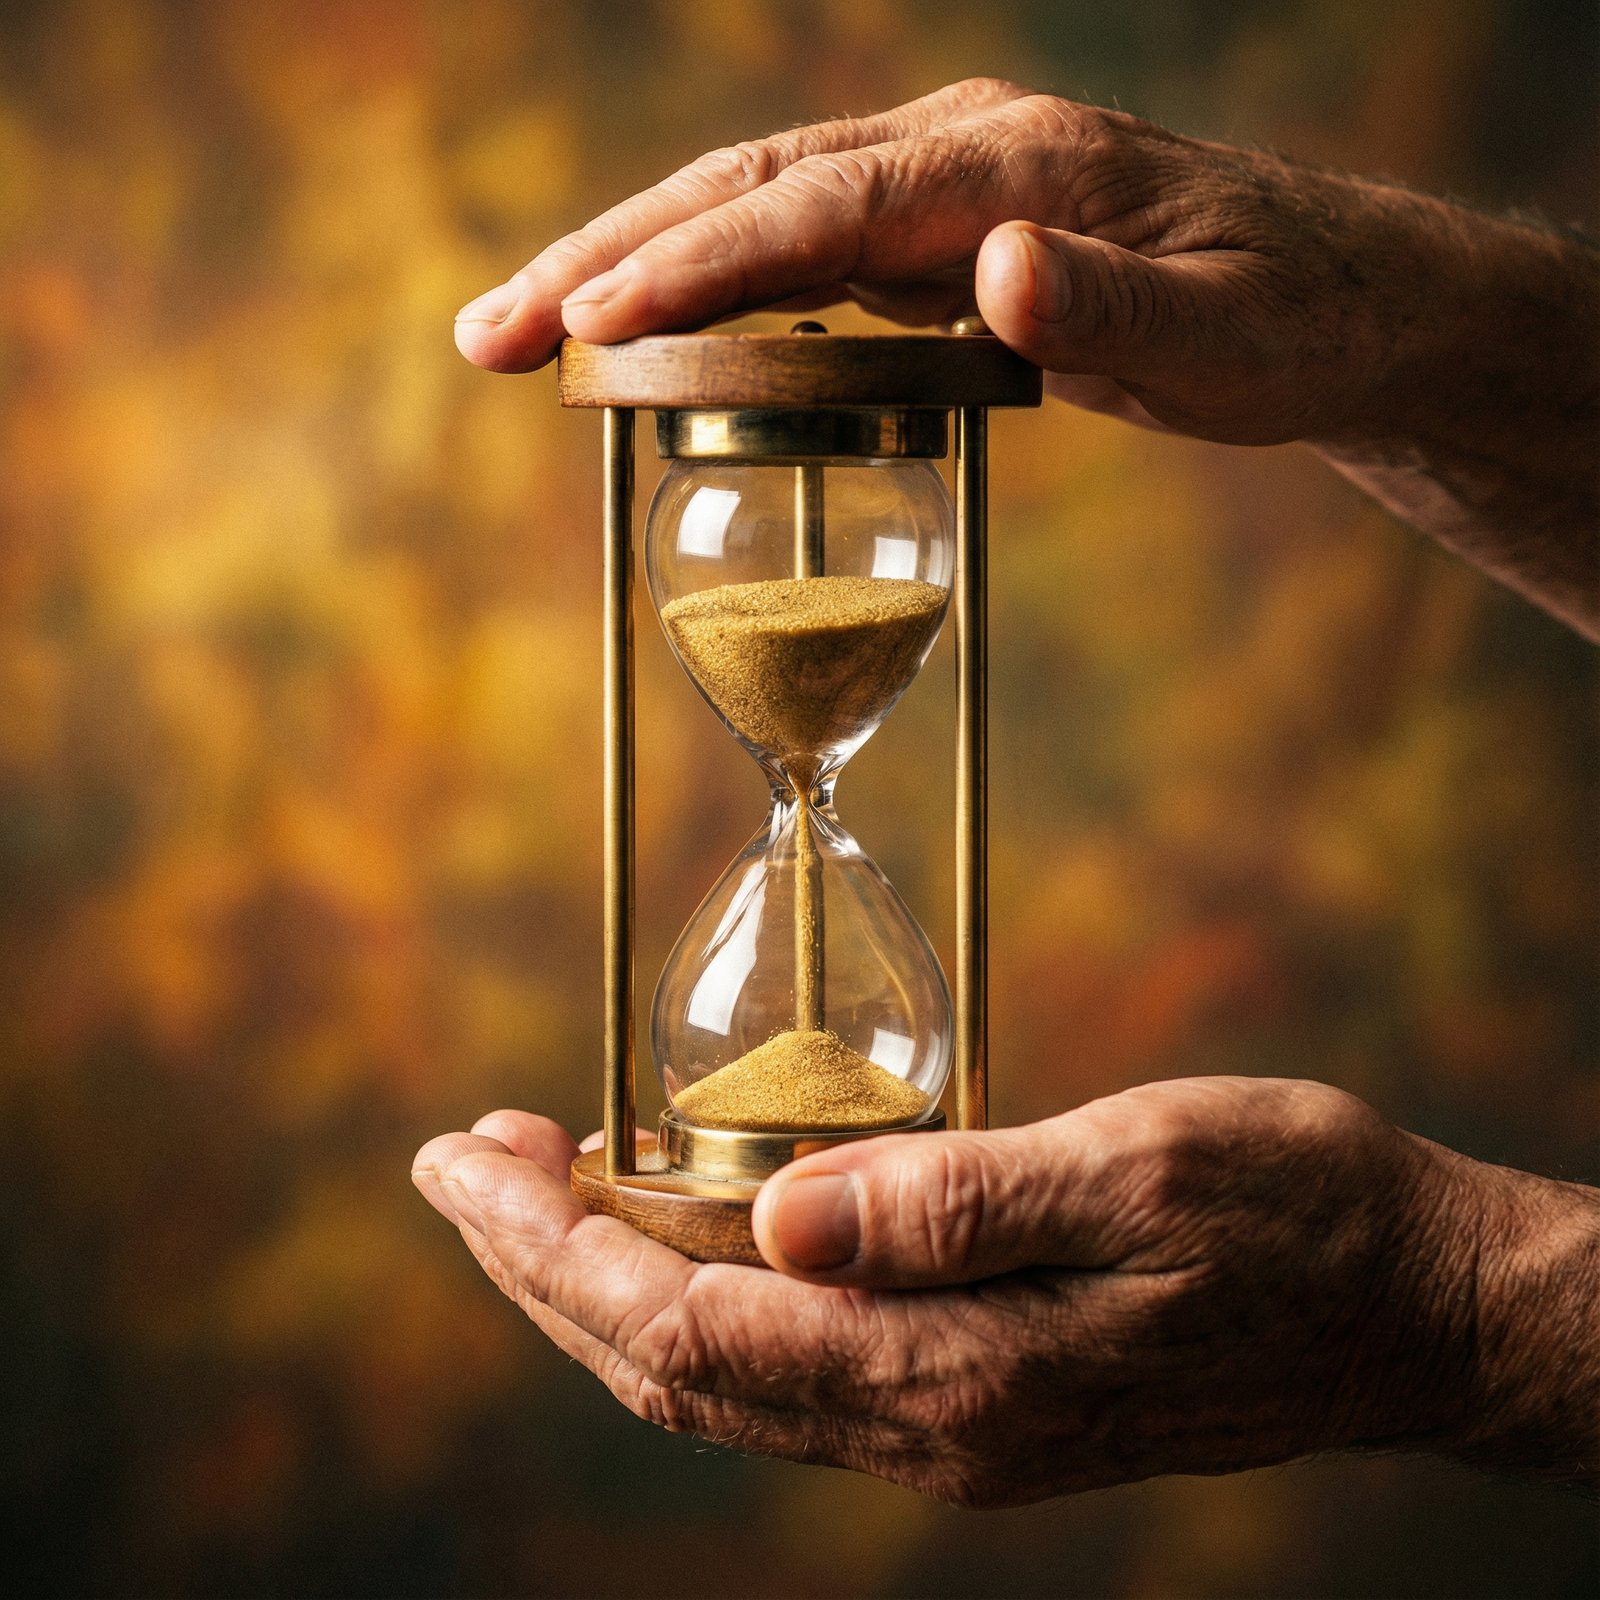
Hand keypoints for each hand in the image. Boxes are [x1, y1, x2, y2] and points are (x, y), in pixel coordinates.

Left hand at [412, 1077, 1599, 1503]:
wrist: (1410, 1306)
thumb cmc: (1298, 1211)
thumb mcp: (1145, 1166)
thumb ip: (963, 1201)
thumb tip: (785, 1224)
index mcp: (961, 1370)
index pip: (688, 1329)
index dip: (555, 1249)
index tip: (466, 1160)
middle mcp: (935, 1421)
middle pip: (671, 1368)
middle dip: (542, 1266)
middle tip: (462, 1159)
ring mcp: (952, 1420)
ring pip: (717, 1376)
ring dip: (605, 1283)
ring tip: (533, 1178)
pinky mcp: (975, 1393)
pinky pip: (786, 1364)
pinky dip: (696, 1296)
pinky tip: (673, 1225)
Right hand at [455, 77, 1419, 444]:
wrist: (1330, 298)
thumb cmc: (1287, 319)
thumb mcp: (1225, 335)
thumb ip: (1113, 307)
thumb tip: (992, 271)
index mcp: (1012, 163)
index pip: (821, 205)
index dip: (701, 262)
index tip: (594, 326)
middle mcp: (954, 157)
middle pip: (746, 186)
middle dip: (607, 258)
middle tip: (486, 335)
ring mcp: (935, 192)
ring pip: (748, 214)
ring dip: (625, 273)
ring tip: (516, 339)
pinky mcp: (929, 240)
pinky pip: (788, 258)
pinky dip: (700, 294)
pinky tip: (640, 341)